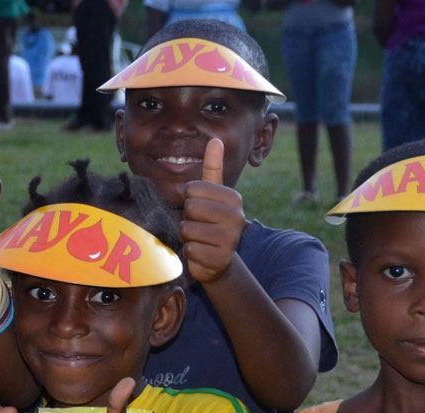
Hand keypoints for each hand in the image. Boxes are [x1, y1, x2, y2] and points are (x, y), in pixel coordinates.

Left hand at [179, 138, 246, 283]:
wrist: (219, 260)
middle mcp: (236, 217)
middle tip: (199, 226)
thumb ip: (213, 168)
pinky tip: (202, 254)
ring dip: (187, 237)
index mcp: (233, 198)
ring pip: (187, 229)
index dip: (189, 200)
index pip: (192, 189)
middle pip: (190, 208)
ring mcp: (230, 239)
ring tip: (200, 240)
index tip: (201, 209)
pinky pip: (190, 249)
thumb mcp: (212, 195)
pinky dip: (190, 253)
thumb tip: (216, 140)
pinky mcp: (221, 259)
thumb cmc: (210, 223)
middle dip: (187, 219)